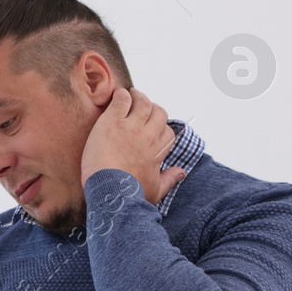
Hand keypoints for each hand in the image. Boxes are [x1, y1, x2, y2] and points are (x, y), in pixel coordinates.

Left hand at [79, 85, 185, 205]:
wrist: (110, 191)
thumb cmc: (130, 195)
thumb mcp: (155, 191)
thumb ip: (169, 180)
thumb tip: (181, 172)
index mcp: (158, 151)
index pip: (167, 131)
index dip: (159, 127)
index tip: (150, 127)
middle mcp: (148, 136)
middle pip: (158, 112)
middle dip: (151, 108)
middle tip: (140, 107)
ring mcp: (131, 127)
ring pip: (143, 102)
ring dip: (138, 96)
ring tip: (130, 95)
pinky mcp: (112, 122)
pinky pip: (122, 100)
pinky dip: (121, 95)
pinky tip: (117, 96)